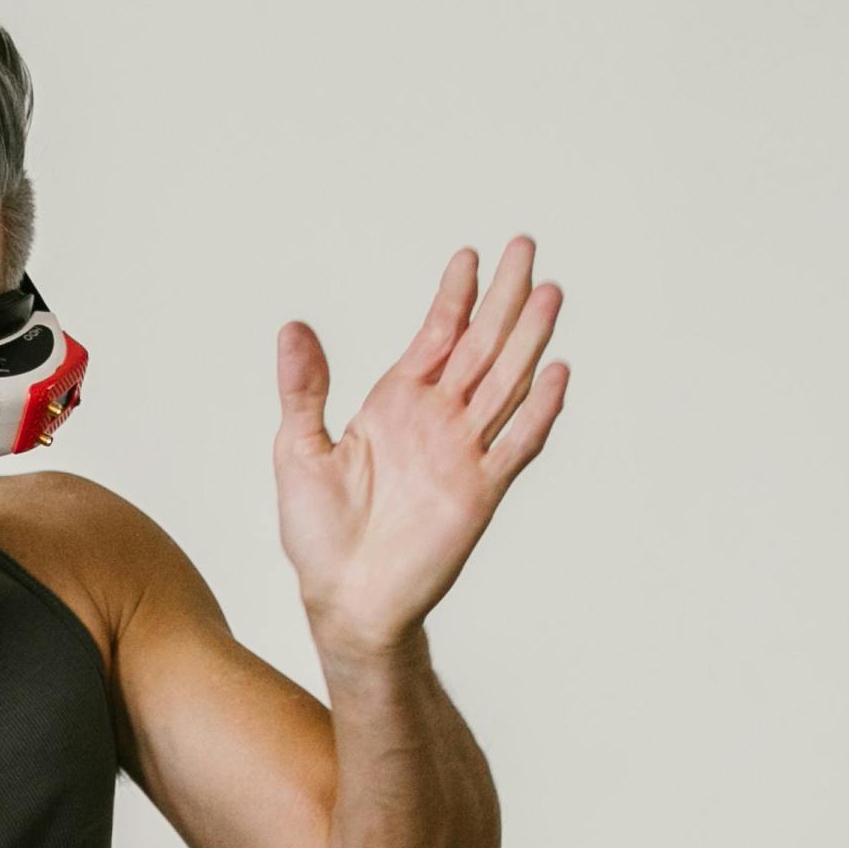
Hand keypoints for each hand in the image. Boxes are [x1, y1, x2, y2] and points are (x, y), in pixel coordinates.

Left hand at [276, 238, 567, 664]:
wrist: (343, 600)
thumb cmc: (318, 535)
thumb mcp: (298, 449)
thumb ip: (304, 389)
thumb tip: (293, 328)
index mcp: (395, 406)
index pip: (435, 337)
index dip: (453, 297)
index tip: (469, 255)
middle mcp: (436, 423)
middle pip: (480, 347)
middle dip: (502, 298)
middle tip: (525, 247)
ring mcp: (462, 455)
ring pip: (505, 383)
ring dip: (528, 340)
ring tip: (549, 293)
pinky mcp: (479, 493)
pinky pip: (515, 445)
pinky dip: (538, 411)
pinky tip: (555, 372)